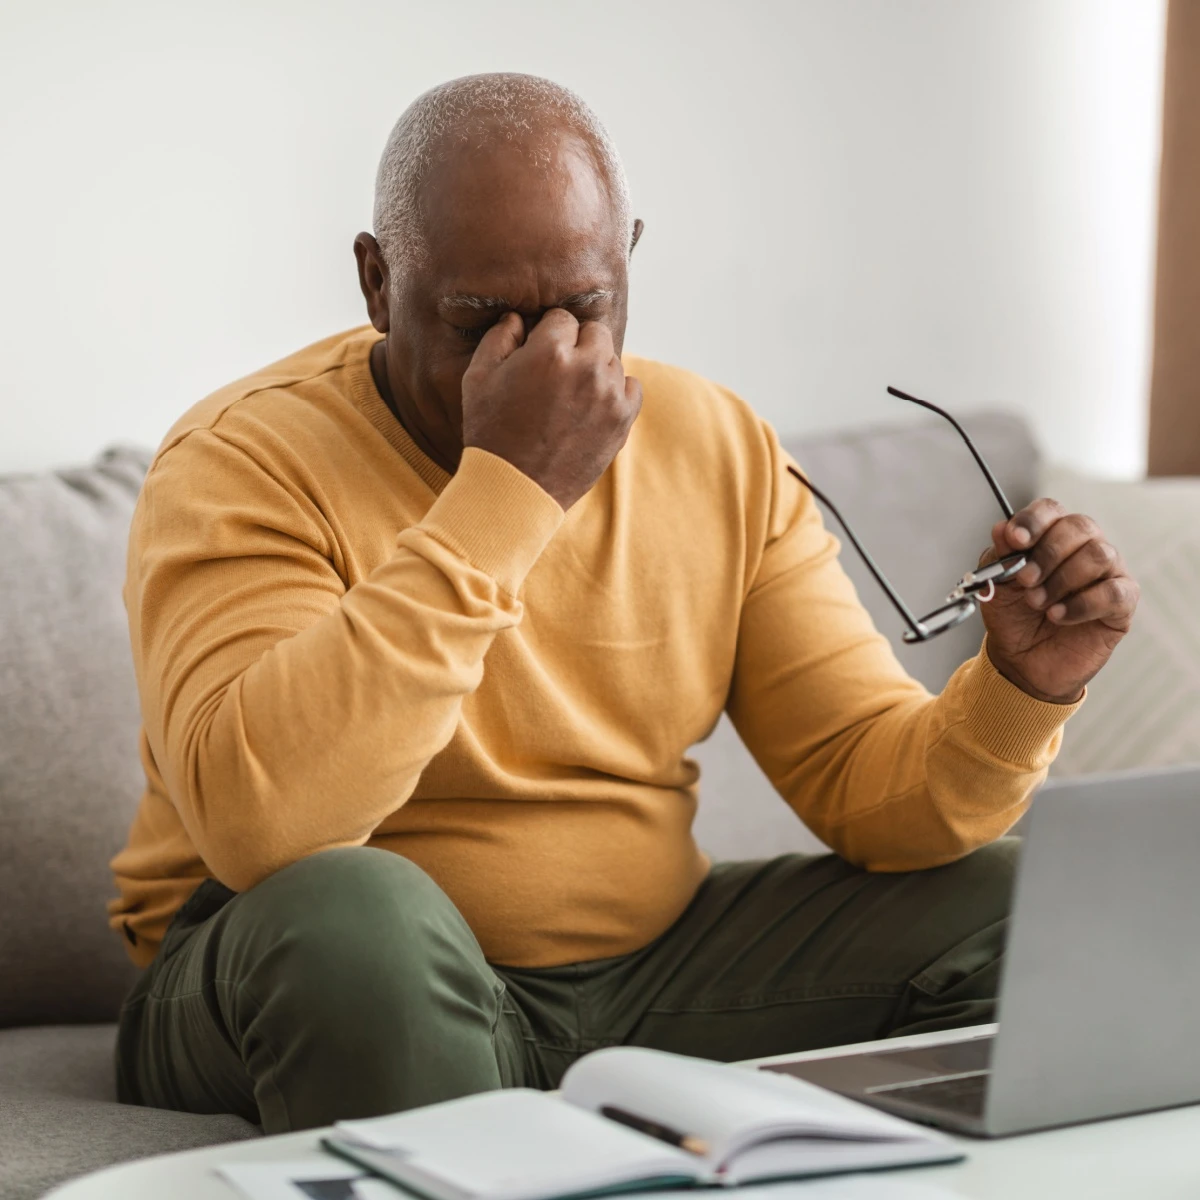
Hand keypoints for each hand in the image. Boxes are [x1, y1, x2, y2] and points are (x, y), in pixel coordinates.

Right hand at [460, 310, 642, 510]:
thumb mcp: (478, 378)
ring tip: (570, 394)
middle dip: (576, 344)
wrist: (515, 488)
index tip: (538, 353)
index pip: (561, 318)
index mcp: (550, 350)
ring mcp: (609, 394)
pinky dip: (616, 391)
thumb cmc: (491, 432)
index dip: (547, 334)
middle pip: (594, 332)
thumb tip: (518, 317)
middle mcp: (586, 367)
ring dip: (594, 368)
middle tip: (556, 372)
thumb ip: (500, 336)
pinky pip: (632, 387)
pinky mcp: (622, 420)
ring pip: (612, 359)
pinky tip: (593, 404)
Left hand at [980, 499, 1138, 703]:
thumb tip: (1001, 527)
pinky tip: (1057, 616)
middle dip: (1047, 554)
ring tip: (1038, 603)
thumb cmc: (1012, 618)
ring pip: (1098, 555)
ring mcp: (1108, 574)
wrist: (1022, 662)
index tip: (1015, 540)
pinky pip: (1113, 592)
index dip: (1034, 520)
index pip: (1051, 510)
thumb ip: (1000, 556)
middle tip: (1025, 580)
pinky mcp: (1121, 605)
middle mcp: (1084, 547)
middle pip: (1080, 527)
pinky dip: (1081, 604)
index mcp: (1051, 536)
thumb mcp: (996, 585)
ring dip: (1062, 580)